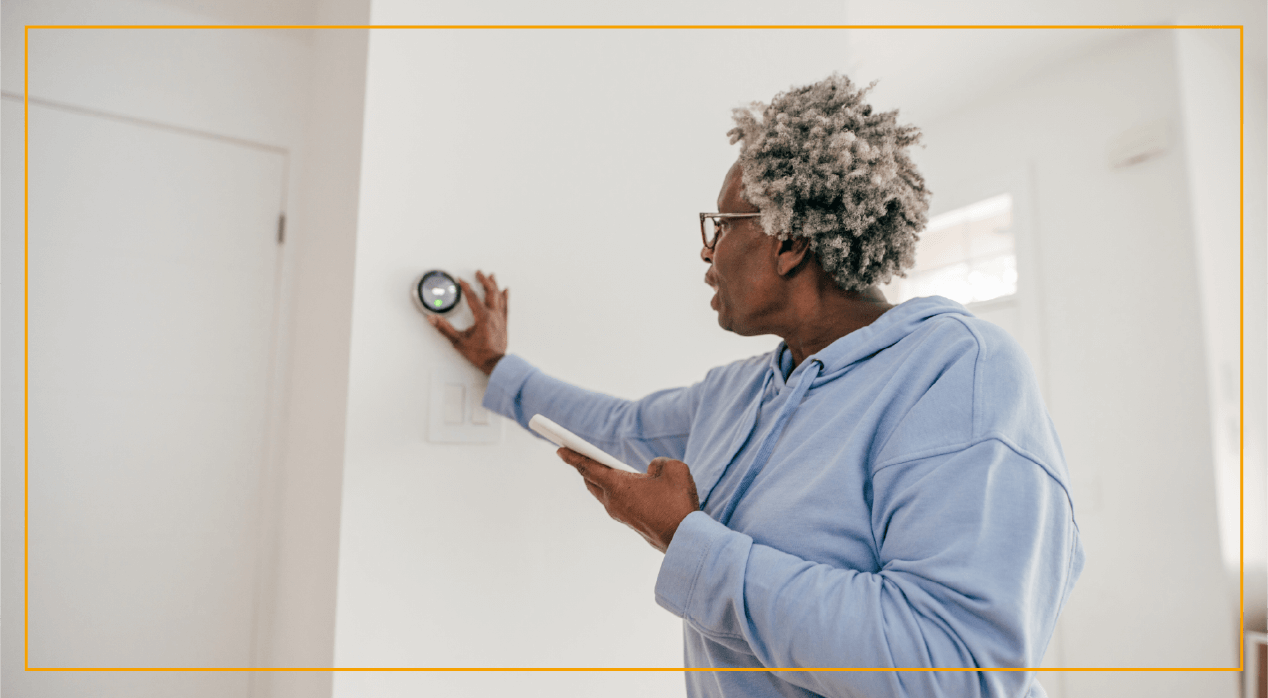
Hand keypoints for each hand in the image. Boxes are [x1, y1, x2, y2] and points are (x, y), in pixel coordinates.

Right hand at [426, 270, 507, 374]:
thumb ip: (444, 329)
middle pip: (490, 292)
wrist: (495, 363)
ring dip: (494, 285)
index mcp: (483, 318)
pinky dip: (505, 297)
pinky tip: (506, 291)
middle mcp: (494, 316)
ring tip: (492, 276)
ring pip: (499, 297)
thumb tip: (433, 319)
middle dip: (484, 281)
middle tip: (479, 273)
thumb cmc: (480, 354)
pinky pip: (506, 306)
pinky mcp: (504, 323)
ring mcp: (500, 319)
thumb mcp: (459, 342)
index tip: (461, 280)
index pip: (473, 297)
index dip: (466, 287)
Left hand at [556, 448, 699, 552]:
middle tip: (579, 455)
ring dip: (600, 481)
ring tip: (602, 468)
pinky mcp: (630, 522)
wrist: (685, 538)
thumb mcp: (673, 469)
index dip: (572, 456)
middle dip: (584, 467)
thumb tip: (651, 471)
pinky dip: (614, 491)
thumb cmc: (677, 502)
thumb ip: (658, 463)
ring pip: (603, 494)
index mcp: (617, 485)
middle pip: (591, 481)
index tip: (560, 449)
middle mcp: (613, 502)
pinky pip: (616, 502)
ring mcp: (620, 514)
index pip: (588, 467)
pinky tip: (625, 486)